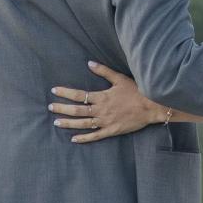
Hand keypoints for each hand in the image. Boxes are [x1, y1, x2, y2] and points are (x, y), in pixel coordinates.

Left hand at [50, 62, 171, 142]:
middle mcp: (101, 110)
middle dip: (62, 108)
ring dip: (69, 123)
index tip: (54, 91)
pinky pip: (95, 136)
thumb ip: (103, 71)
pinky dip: (84, 138)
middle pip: (77, 110)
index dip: (65, 93)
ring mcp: (106, 122)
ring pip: (83, 124)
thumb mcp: (120, 78)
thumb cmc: (137, 91)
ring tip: (56, 122)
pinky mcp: (112, 131)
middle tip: (51, 107)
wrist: (152, 106)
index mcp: (101, 97)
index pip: (79, 94)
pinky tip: (74, 139)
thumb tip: (89, 63)